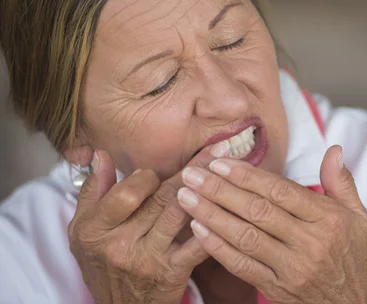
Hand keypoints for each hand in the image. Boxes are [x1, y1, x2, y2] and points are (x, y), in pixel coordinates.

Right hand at [68, 148, 215, 303]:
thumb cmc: (103, 263)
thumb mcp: (84, 231)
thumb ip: (93, 191)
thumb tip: (102, 155)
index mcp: (96, 228)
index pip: (126, 193)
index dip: (147, 178)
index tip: (158, 173)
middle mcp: (121, 244)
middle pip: (160, 199)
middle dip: (194, 170)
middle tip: (218, 148)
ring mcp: (147, 259)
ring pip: (180, 215)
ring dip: (206, 190)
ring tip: (227, 169)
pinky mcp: (171, 273)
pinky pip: (195, 246)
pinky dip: (211, 227)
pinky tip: (228, 209)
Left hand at [177, 145, 366, 303]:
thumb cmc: (353, 256)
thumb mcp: (359, 217)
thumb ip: (342, 182)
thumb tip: (334, 149)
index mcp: (328, 219)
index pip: (281, 191)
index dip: (247, 175)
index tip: (220, 162)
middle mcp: (311, 243)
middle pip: (258, 211)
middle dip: (220, 189)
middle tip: (192, 173)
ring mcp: (293, 268)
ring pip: (245, 236)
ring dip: (211, 214)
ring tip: (186, 197)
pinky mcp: (277, 289)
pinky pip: (242, 266)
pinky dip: (218, 247)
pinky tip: (198, 230)